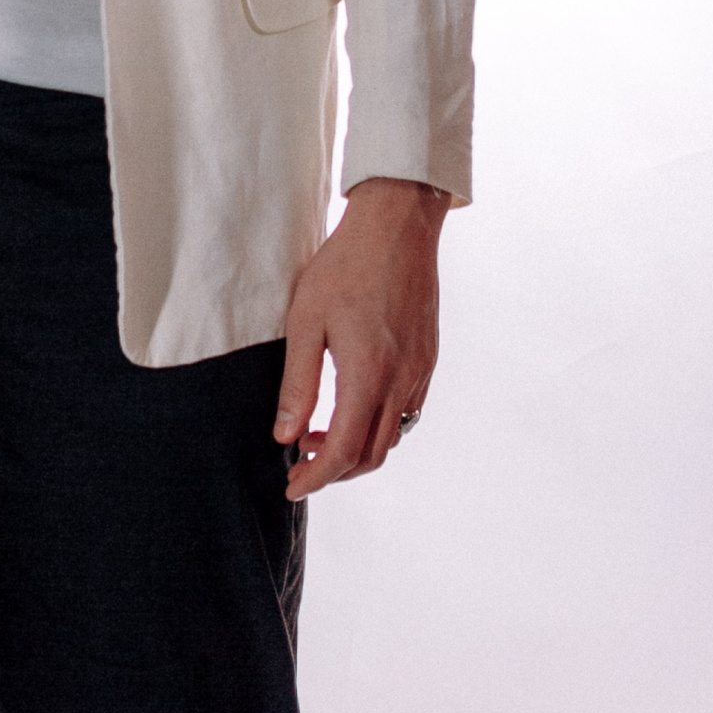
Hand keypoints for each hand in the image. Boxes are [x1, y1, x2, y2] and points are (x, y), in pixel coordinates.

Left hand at [274, 177, 447, 497]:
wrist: (397, 225)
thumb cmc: (345, 265)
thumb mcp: (306, 321)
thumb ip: (298, 384)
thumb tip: (284, 435)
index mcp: (369, 376)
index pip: (343, 452)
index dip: (316, 477)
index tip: (292, 486)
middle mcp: (402, 381)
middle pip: (372, 454)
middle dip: (336, 470)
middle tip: (301, 463)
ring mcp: (420, 371)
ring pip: (393, 435)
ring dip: (358, 447)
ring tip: (319, 431)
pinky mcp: (428, 358)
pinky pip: (408, 410)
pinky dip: (380, 423)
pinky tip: (354, 402)